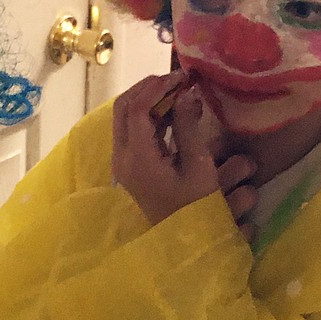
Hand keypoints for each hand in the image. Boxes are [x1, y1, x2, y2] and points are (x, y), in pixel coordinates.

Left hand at [113, 74, 258, 240]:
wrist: (183, 242)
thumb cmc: (196, 207)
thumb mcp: (198, 167)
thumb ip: (188, 127)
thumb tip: (186, 94)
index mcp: (137, 157)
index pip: (136, 108)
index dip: (158, 87)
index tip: (183, 77)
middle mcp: (122, 156)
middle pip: (123, 107)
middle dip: (148, 88)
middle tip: (177, 81)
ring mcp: (123, 161)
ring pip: (125, 117)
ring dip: (149, 100)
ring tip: (178, 92)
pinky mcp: (130, 165)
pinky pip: (133, 130)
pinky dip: (150, 115)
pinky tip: (173, 112)